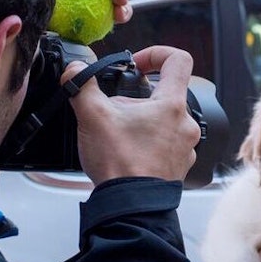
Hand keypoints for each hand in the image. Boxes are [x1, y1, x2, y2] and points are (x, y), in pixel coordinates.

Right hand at [61, 46, 200, 184]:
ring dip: (142, 120)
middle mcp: (186, 124)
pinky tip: (128, 152)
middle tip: (115, 110)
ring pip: (165, 120)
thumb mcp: (93, 116)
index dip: (155, 53)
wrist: (130, 208)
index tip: (136, 65)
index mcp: (172, 105)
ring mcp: (185, 147)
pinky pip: (166, 143)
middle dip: (137, 97)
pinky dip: (147, 142)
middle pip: (165, 94)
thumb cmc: (120, 164)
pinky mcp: (178, 165)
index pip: (178, 60)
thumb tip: (75, 71)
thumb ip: (82, 85)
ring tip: (119, 134)